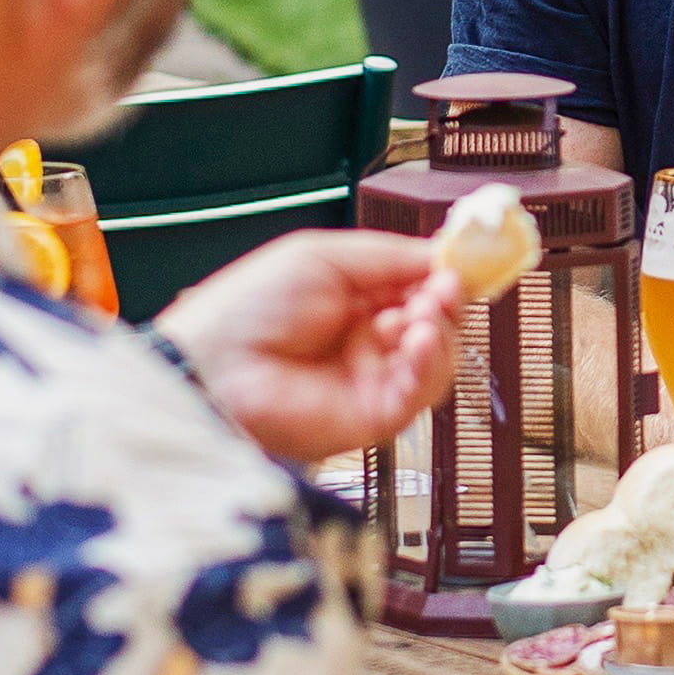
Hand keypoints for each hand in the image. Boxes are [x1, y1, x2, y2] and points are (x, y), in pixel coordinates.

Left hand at [159, 229, 467, 464]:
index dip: (442, 277)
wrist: (214, 365)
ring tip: (422, 316)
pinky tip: (418, 342)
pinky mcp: (372, 418)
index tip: (459, 263)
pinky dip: (429, 366)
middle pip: (435, 324)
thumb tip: (441, 257)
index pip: (417, 289)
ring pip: (436, 361)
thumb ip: (388, 257)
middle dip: (445, 303)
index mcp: (355, 300)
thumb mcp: (323, 257)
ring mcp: (370, 381)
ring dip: (441, 333)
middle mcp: (366, 342)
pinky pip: (419, 395)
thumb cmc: (249, 307)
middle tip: (441, 289)